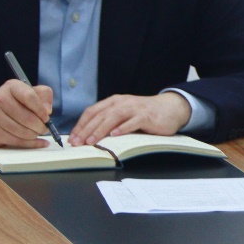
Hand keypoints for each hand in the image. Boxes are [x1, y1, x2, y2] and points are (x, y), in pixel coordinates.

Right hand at [0, 79, 54, 147]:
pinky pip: (17, 142)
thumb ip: (44, 96)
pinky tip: (38, 142)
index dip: (41, 110)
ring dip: (35, 135)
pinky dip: (32, 144)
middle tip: (44, 128)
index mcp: (11, 87)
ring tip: (37, 132)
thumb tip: (47, 111)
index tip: (46, 117)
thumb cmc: (15, 102)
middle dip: (41, 126)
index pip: (29, 97)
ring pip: (23, 132)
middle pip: (28, 118)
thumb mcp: (31, 92)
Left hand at [69, 92, 191, 145]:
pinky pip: (132, 122)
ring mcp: (134, 109)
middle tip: (77, 142)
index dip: (81, 124)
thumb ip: (110, 120)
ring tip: (91, 141)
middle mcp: (122, 102)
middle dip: (86, 129)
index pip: (92, 111)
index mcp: (114, 101)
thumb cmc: (145, 113)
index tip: (73, 137)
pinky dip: (123, 128)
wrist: (170, 108)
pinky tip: (115, 135)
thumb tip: (90, 135)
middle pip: (100, 115)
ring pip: (113, 117)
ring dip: (100, 130)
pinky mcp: (146, 116)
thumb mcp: (125, 113)